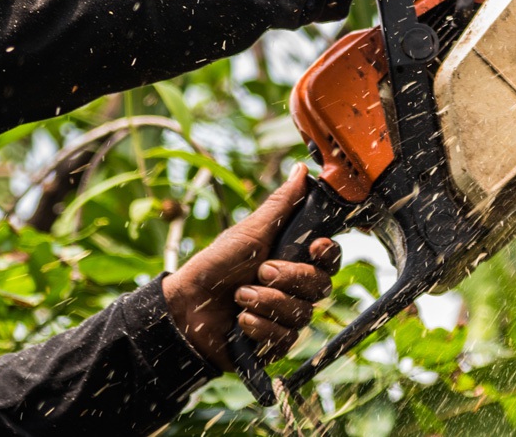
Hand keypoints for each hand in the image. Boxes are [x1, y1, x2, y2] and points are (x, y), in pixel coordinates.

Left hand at [162, 166, 341, 369]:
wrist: (184, 308)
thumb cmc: (216, 266)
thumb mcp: (250, 232)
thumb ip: (281, 204)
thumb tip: (303, 169)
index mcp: (296, 260)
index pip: (331, 259)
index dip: (328, 254)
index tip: (315, 247)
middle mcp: (297, 290)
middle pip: (321, 286)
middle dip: (289, 278)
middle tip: (260, 271)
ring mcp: (287, 318)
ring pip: (302, 313)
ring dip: (268, 302)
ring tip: (239, 296)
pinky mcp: (275, 344)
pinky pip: (285, 338)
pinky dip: (260, 327)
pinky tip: (240, 320)